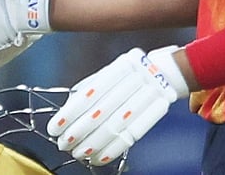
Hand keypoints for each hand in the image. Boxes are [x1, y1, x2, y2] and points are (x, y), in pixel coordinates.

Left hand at [48, 46, 189, 165]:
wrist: (169, 71)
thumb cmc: (132, 71)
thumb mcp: (112, 69)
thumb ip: (92, 86)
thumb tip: (68, 109)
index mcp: (121, 66)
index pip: (89, 95)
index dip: (70, 114)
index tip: (55, 127)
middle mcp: (136, 80)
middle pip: (101, 113)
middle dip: (78, 132)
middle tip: (63, 143)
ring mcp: (148, 96)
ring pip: (114, 127)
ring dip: (93, 144)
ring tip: (78, 153)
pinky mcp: (156, 113)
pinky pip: (131, 136)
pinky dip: (112, 150)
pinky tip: (98, 157)